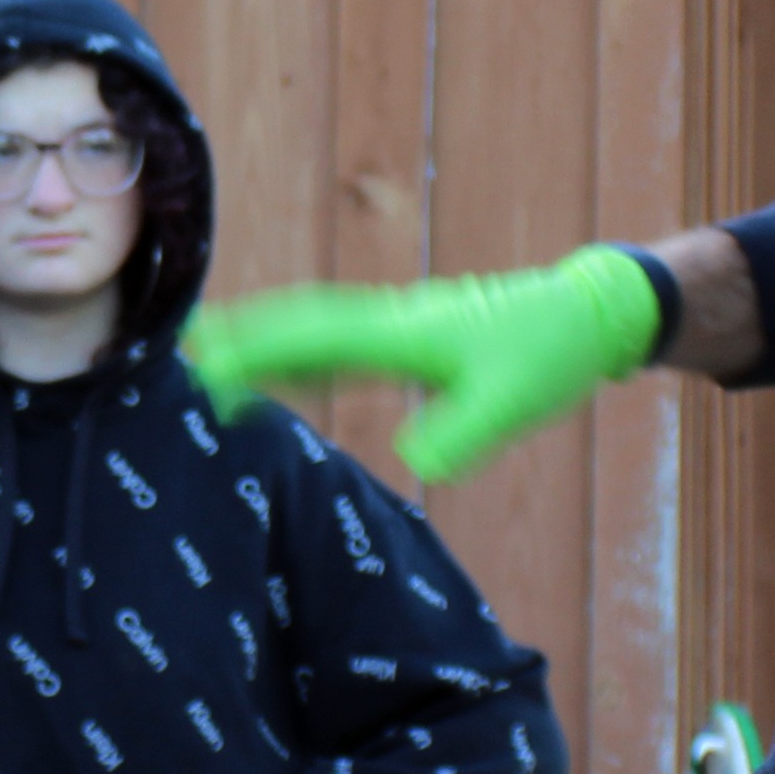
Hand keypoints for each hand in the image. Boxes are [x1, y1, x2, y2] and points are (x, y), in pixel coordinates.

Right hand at [182, 247, 661, 484]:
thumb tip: (412, 462)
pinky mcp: (415, 335)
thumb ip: (461, 434)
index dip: (257, 351)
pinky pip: (344, 338)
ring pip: (319, 326)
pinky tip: (292, 367)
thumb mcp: (512, 405)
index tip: (204, 365)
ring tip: (218, 352)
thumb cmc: (548, 354)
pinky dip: (305, 348)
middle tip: (186, 350)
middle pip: (302, 322)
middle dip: (244, 336)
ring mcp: (402, 324)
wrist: (588, 312)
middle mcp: (392, 320)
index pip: (313, 338)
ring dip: (269, 338)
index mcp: (403, 333)